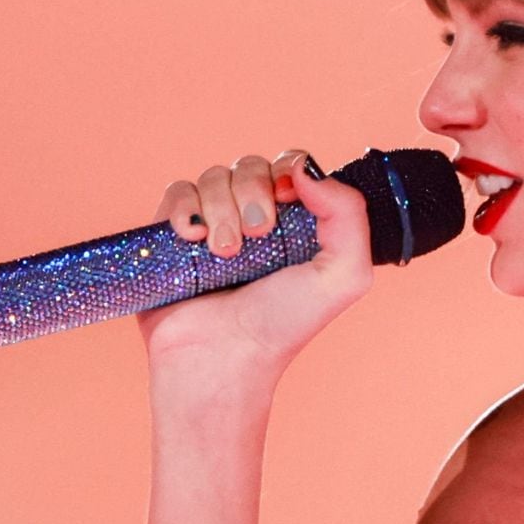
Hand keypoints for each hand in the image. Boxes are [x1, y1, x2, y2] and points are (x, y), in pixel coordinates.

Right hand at [135, 150, 372, 376]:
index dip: (288, 170)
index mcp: (299, 222)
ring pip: (214, 176)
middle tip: (256, 238)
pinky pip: (178, 192)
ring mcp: (214, 224)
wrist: (222, 358)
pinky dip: (184, 209)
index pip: (293, 165)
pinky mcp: (175, 234)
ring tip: (224, 255)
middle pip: (252, 165)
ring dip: (220, 211)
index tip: (287, 200)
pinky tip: (192, 239)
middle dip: (254, 194)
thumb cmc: (284, 325)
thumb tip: (305, 168)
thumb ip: (348, 213)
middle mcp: (256, 218)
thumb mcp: (343, 276)